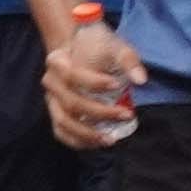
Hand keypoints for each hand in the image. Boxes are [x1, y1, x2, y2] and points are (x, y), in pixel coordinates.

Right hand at [42, 15, 145, 151]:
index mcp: (57, 61)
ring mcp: (51, 100)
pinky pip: (61, 132)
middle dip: (99, 112)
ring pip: (63, 121)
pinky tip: (97, 144)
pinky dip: (77, 141)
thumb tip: (140, 80)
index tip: (117, 84)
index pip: (71, 75)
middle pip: (70, 103)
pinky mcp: (56, 113)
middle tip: (126, 114)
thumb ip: (127, 60)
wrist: (79, 48)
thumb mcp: (113, 46)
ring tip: (111, 139)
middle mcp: (50, 82)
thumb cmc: (97, 47)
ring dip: (87, 133)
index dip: (93, 83)